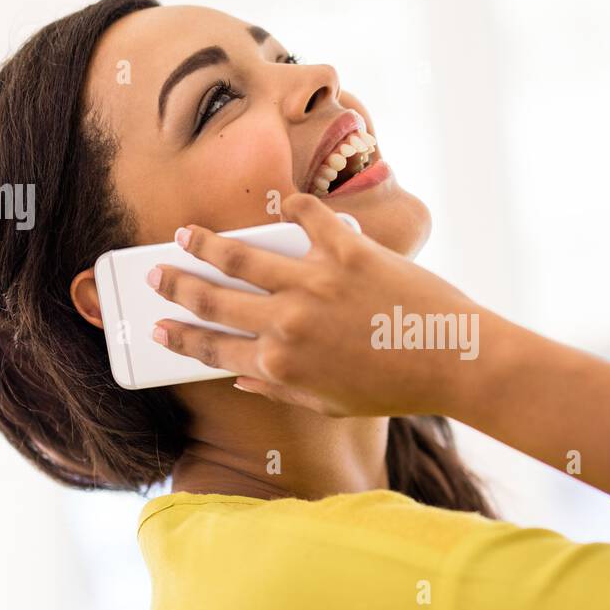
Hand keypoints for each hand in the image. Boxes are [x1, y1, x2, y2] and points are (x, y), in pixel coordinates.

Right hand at [148, 193, 492, 416]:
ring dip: (206, 245)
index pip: (212, 349)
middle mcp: (287, 325)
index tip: (158, 328)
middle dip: (177, 287)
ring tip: (187, 235)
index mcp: (280, 367)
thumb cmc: (394, 388)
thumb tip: (241, 379)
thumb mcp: (330, 404)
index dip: (180, 338)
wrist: (453, 360)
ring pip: (241, 257)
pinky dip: (294, 208)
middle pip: (213, 301)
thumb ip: (280, 390)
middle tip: (156, 276)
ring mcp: (314, 284)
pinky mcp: (347, 251)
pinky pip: (309, 218)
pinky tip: (285, 205)